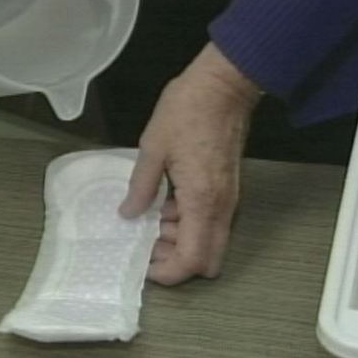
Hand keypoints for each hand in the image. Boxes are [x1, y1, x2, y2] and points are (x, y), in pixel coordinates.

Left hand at [119, 42, 259, 283]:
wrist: (224, 85)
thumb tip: (129, 215)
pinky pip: (210, 222)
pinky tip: (165, 203)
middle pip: (207, 260)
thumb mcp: (153, 148)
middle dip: (176, 260)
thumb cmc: (188, 110)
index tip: (143, 263)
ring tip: (150, 217)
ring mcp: (228, 199)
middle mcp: (220, 207)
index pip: (191, 260)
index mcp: (201, 201)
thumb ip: (141, 187)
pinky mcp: (228, 189)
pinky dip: (188, 224)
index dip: (167, 272)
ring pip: (209, 243)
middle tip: (147, 242)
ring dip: (181, 240)